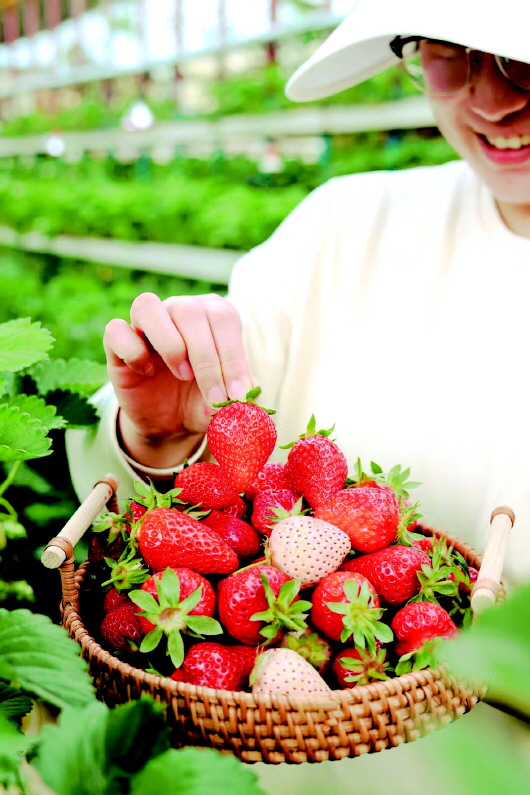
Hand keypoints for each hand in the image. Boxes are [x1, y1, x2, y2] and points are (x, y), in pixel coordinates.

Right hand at [103, 292, 254, 466]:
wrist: (169, 422)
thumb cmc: (202, 401)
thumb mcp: (226, 402)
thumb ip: (240, 395)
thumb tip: (250, 391)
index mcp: (211, 315)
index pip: (223, 318)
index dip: (233, 357)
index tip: (239, 394)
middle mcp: (178, 310)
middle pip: (189, 312)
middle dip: (208, 360)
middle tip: (216, 396)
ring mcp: (145, 324)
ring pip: (147, 306)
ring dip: (170, 343)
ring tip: (183, 374)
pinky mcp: (116, 342)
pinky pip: (116, 330)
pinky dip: (132, 351)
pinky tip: (146, 372)